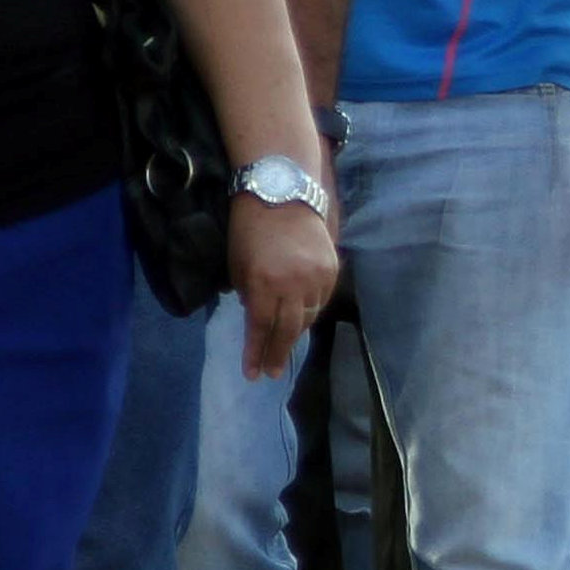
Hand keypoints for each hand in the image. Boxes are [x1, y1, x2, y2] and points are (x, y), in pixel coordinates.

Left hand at [230, 190, 337, 379]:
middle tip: (273, 372)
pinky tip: (302, 318)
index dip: (256, 353)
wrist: (283, 195)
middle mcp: (293, 285)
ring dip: (295, 333)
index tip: (252, 374)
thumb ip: (248, 295)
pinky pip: (321, 300)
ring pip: (309, 317)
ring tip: (285, 345)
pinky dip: (310, 311)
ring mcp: (317, 278)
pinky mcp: (332, 270)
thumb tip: (257, 318)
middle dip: (278, 353)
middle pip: (288, 330)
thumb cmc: (250, 229)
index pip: (261, 328)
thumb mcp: (238, 266)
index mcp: (264, 283)